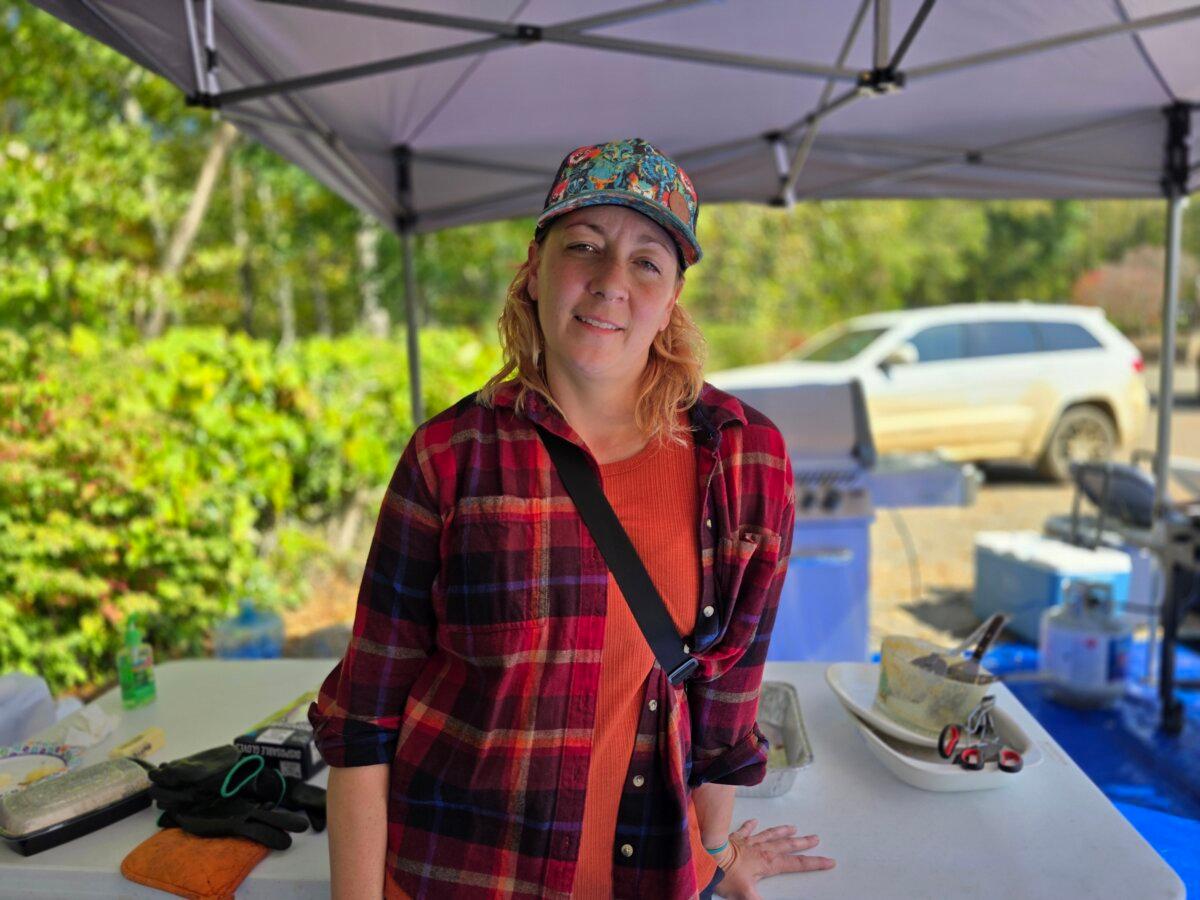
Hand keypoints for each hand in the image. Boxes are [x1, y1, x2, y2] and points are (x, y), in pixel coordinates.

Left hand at [712, 819, 833, 899]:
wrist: (707, 856)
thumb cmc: (726, 876)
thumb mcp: (746, 894)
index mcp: (768, 863)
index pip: (796, 863)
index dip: (814, 863)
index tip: (829, 861)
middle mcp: (762, 850)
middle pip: (786, 845)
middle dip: (802, 843)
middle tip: (816, 838)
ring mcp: (748, 842)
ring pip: (770, 834)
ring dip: (782, 831)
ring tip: (793, 827)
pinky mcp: (735, 838)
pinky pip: (745, 829)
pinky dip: (751, 825)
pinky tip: (755, 821)